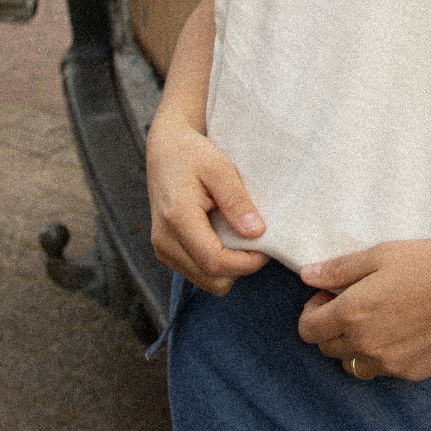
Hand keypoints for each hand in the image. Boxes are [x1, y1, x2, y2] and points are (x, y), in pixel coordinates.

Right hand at [146, 112, 266, 295]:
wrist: (166, 149)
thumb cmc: (194, 154)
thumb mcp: (220, 168)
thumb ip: (236, 201)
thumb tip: (256, 233)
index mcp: (177, 219)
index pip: (215, 262)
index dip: (247, 262)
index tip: (267, 243)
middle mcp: (165, 241)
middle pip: (213, 280)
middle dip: (241, 267)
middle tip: (256, 239)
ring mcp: (163, 249)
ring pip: (206, 281)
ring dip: (229, 266)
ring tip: (240, 235)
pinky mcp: (166, 251)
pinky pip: (198, 272)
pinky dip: (216, 262)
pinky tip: (225, 236)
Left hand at [297, 237, 430, 380]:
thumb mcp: (381, 254)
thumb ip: (339, 268)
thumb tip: (306, 275)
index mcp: (354, 313)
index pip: (308, 329)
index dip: (313, 310)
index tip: (330, 295)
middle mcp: (367, 345)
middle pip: (326, 348)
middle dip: (332, 326)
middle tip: (355, 301)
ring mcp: (390, 364)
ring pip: (352, 364)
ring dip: (353, 345)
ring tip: (376, 318)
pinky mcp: (412, 372)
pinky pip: (381, 369)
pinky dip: (381, 354)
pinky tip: (402, 329)